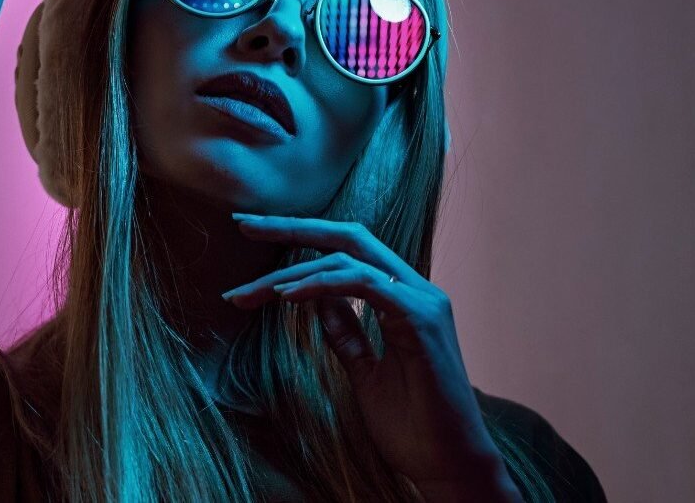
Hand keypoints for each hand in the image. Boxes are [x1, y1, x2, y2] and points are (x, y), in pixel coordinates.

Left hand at [222, 214, 518, 495]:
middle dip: (292, 227)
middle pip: (348, 236)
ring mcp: (422, 301)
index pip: (347, 250)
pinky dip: (322, 284)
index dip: (302, 237)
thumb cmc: (413, 426)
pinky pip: (364, 285)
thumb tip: (316, 301)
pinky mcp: (422, 320)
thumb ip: (346, 332)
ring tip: (251, 291)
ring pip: (348, 258)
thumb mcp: (365, 371)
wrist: (450, 468)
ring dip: (292, 272)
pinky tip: (287, 296)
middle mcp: (415, 289)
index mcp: (403, 297)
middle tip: (243, 225)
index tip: (254, 236)